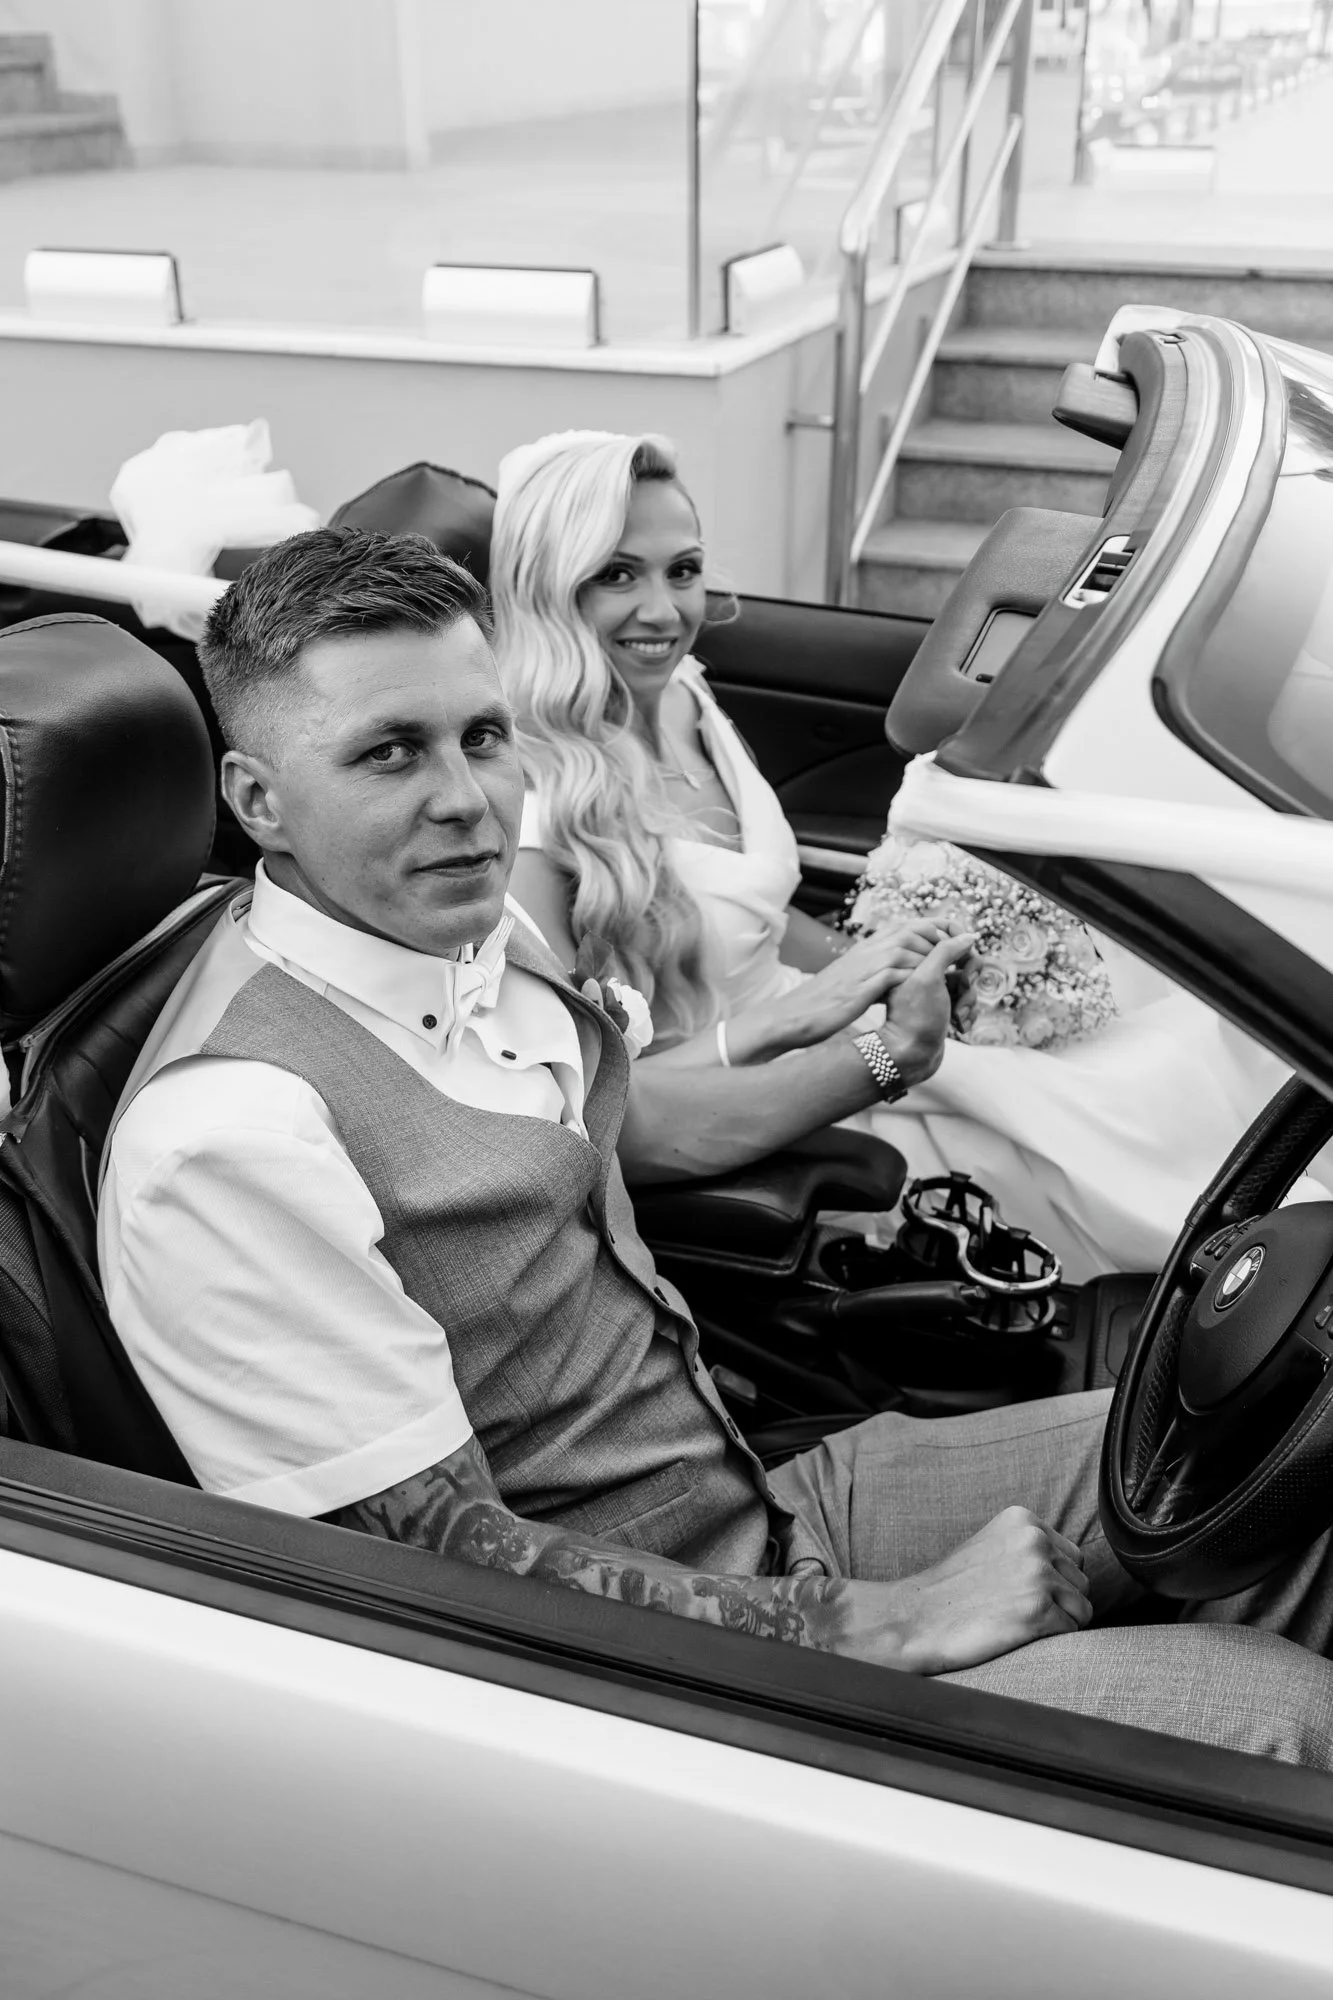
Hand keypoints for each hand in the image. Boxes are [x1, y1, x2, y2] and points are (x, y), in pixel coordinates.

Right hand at [762, 921, 951, 1055]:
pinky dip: (919, 976)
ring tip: (953, 972)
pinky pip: (901, 972)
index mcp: (867, 945)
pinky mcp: (866, 984)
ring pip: (911, 947)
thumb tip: (896, 973)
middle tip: (961, 956)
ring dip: (935, 958)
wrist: (796, 1015)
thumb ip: (874, 970)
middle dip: (942, 940)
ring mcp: (867, 965)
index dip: (936, 930)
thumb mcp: (852, 979)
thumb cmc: (824, 1001)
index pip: (909, 925)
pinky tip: (932, 988)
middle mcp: (868, 949)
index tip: (954, 942)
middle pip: (915, 930)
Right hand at [835, 1507, 1092, 1674]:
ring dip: (1059, 1621)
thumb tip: (1070, 1567)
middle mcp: (1035, 1540)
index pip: (1071, 1556)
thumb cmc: (953, 1589)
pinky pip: (1072, 1631)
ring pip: (1082, 1608)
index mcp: (1023, 1519)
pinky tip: (1019, 1634)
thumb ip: (1028, 1545)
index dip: (1052, 1582)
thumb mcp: (992, 1545)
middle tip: (1018, 1609)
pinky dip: (1052, 1639)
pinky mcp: (1040, 1611)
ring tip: (1017, 1621)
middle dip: (1060, 1600)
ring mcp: (1039, 1574)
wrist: (916, 1617)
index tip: (1019, 1592)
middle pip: (1080, 1581)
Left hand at [876, 929, 974, 1084]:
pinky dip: (968, 1013)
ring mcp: (935, 991)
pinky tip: (960, 1024)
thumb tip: (967, 935)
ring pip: (967, 986)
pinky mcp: (942, 1008)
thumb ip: (945, 951)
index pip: (950, 941)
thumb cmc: (916, 1017)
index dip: (963, 952)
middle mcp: (925, 973)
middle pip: (963, 964)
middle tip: (961, 990)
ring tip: (958, 1016)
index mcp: (917, 960)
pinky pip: (966, 1002)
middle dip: (968, 981)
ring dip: (969, 1001)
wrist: (910, 1056)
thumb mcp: (928, 978)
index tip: (963, 968)